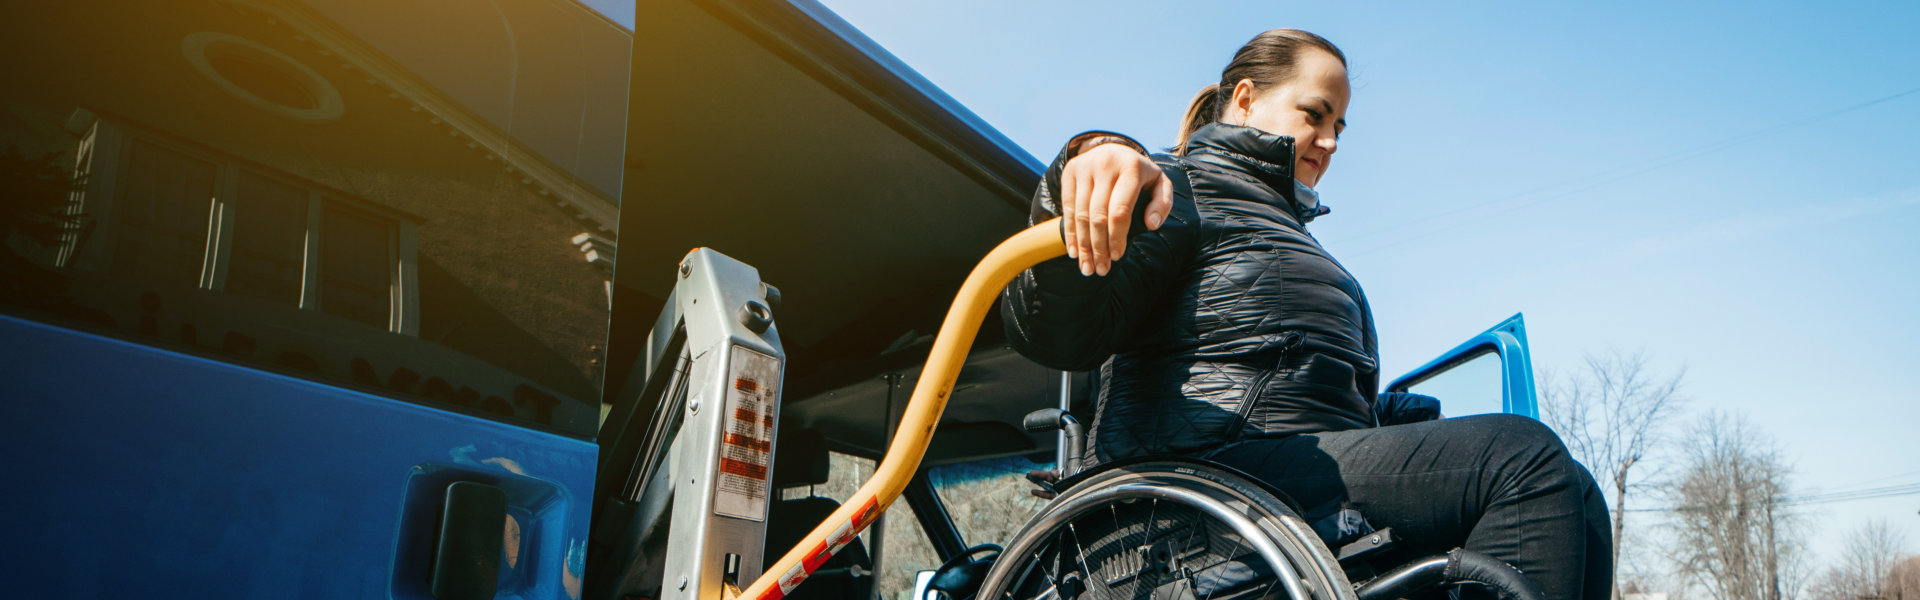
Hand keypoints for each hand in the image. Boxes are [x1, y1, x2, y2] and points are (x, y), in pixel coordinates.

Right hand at [1061, 143, 1173, 275]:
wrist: (1113, 148)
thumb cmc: (1139, 174)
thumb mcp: (1159, 183)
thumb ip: (1162, 203)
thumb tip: (1151, 225)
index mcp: (1131, 168)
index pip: (1120, 209)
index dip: (1117, 236)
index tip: (1117, 256)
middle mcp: (1105, 165)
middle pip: (1098, 215)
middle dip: (1099, 246)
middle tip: (1101, 269)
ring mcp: (1085, 167)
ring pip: (1080, 214)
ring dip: (1083, 245)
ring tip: (1087, 267)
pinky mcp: (1070, 172)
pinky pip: (1067, 208)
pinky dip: (1071, 233)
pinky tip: (1075, 252)